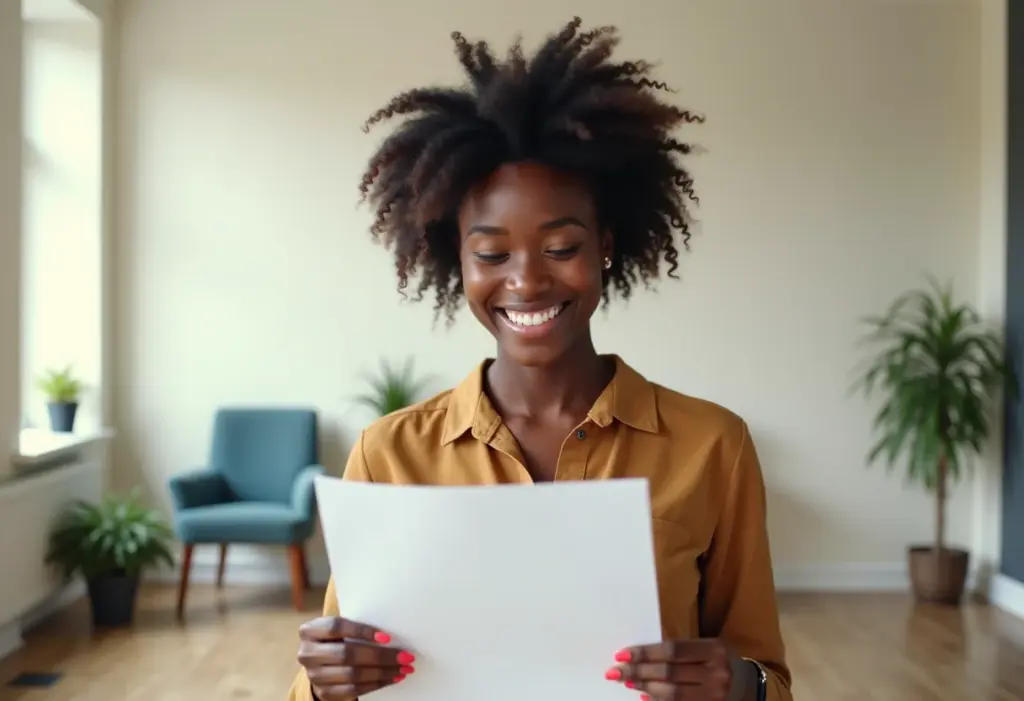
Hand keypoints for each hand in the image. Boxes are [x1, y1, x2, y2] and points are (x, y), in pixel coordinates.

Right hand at [297, 616, 415, 700]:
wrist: (320, 661)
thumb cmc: (337, 638)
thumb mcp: (339, 628)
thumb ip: (355, 627)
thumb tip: (390, 634)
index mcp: (309, 631)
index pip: (336, 627)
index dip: (361, 630)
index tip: (387, 637)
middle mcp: (307, 653)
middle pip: (347, 654)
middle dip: (380, 656)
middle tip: (405, 656)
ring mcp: (314, 675)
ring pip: (352, 674)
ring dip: (382, 672)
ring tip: (403, 669)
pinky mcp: (323, 692)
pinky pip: (353, 690)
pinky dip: (376, 684)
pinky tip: (392, 678)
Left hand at [605, 639, 754, 700]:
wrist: (751, 687)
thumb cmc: (720, 662)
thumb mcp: (708, 649)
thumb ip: (682, 651)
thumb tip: (642, 656)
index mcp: (714, 649)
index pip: (672, 650)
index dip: (645, 653)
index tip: (622, 654)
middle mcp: (717, 673)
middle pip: (669, 673)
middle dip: (638, 672)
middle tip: (615, 671)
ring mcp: (715, 695)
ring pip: (671, 694)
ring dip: (644, 687)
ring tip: (626, 682)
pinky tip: (644, 696)